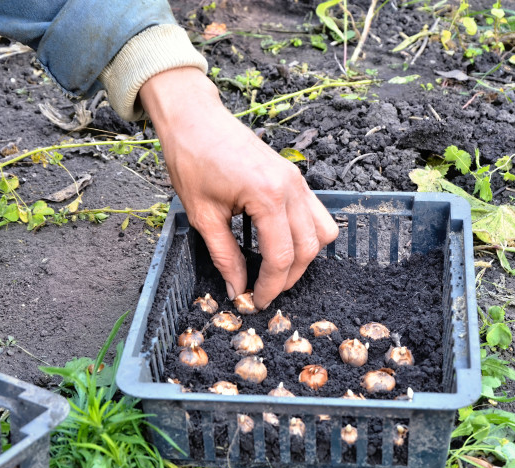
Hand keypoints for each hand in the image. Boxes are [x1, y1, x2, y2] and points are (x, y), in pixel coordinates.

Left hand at [139, 67, 337, 308]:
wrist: (194, 119)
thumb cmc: (192, 160)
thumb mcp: (203, 216)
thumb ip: (224, 256)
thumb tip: (236, 289)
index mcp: (268, 197)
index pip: (281, 256)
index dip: (269, 286)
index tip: (254, 301)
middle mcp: (291, 188)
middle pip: (307, 249)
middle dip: (287, 278)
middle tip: (263, 292)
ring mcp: (298, 181)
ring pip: (322, 233)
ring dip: (304, 257)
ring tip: (276, 270)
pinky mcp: (295, 177)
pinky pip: (317, 213)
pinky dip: (308, 234)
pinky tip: (283, 242)